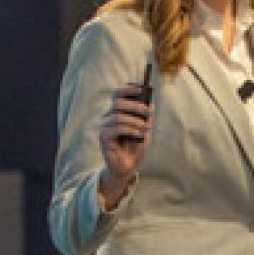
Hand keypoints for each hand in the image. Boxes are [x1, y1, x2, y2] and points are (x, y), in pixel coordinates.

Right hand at [98, 84, 151, 208]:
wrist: (128, 166)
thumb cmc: (135, 146)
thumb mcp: (144, 129)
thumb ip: (145, 118)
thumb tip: (150, 105)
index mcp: (117, 112)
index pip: (118, 95)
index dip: (128, 89)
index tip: (142, 89)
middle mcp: (109, 117)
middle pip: (117, 102)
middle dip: (135, 105)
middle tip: (148, 111)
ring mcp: (105, 127)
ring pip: (118, 116)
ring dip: (135, 121)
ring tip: (145, 128)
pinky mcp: (103, 138)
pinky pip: (115, 129)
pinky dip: (130, 130)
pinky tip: (138, 134)